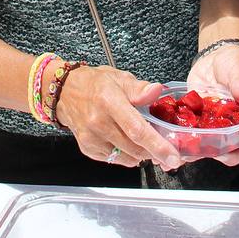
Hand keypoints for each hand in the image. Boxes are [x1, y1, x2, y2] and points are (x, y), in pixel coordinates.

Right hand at [54, 66, 180, 170]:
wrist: (65, 92)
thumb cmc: (95, 84)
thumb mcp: (119, 78)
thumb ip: (139, 89)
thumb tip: (157, 91)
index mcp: (110, 102)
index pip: (137, 129)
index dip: (157, 145)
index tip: (173, 156)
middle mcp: (99, 122)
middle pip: (134, 147)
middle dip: (156, 153)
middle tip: (169, 151)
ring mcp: (91, 138)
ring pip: (127, 157)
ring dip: (142, 154)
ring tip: (148, 144)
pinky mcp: (88, 148)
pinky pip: (115, 159)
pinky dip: (127, 155)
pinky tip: (128, 143)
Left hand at [187, 43, 238, 165]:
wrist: (216, 55)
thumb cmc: (234, 61)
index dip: (236, 153)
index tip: (222, 153)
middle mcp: (231, 125)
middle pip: (224, 149)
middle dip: (208, 153)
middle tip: (192, 151)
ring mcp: (213, 123)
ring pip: (204, 144)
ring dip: (191, 149)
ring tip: (176, 149)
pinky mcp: (197, 118)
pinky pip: (190, 131)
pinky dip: (180, 136)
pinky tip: (167, 137)